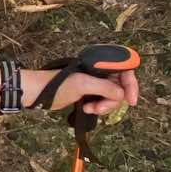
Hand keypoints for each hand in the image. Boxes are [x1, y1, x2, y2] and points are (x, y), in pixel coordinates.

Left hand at [22, 67, 138, 117]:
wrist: (38, 92)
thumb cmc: (57, 84)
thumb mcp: (83, 85)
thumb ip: (105, 88)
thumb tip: (122, 95)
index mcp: (100, 63)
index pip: (126, 70)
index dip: (131, 84)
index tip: (131, 101)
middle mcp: (101, 71)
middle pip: (121, 87)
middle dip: (113, 100)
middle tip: (100, 108)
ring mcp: (96, 82)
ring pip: (113, 96)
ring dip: (105, 106)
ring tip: (90, 108)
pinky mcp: (90, 92)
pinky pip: (103, 101)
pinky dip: (99, 107)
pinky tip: (87, 108)